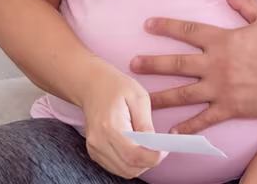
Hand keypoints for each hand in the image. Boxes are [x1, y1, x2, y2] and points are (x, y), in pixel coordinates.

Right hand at [78, 59, 165, 178]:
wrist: (91, 85)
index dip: (153, 157)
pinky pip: (116, 167)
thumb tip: (155, 145)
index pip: (133, 155)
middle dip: (149, 162)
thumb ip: (146, 124)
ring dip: (140, 164)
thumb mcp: (138, 98)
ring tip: (148, 147)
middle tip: (159, 148)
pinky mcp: (94, 152)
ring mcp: (94, 149)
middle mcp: (99, 142)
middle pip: (129, 168)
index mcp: (110, 126)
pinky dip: (130, 163)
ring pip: (124, 171)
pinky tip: (136, 148)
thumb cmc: (116, 86)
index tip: (165, 149)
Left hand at [129, 0, 256, 133]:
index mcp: (224, 40)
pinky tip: (171, 133)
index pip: (188, 31)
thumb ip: (244, 2)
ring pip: (184, 94)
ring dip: (160, 97)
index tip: (148, 25)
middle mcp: (217, 64)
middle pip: (177, 63)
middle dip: (152, 63)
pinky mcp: (230, 108)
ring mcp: (222, 88)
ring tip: (141, 100)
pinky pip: (203, 120)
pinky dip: (187, 128)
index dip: (166, 26)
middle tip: (132, 64)